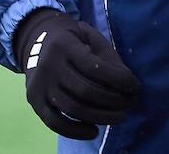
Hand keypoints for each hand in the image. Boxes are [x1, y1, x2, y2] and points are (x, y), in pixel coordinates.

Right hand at [13, 8, 141, 139]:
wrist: (36, 40)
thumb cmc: (72, 40)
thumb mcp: (90, 36)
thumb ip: (108, 57)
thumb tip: (128, 84)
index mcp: (64, 45)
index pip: (95, 67)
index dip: (118, 80)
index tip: (135, 87)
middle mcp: (49, 65)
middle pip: (85, 91)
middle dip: (113, 100)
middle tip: (129, 104)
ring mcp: (39, 85)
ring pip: (72, 108)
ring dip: (101, 117)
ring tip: (119, 117)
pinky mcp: (34, 101)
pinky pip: (54, 123)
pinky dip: (76, 131)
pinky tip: (94, 131)